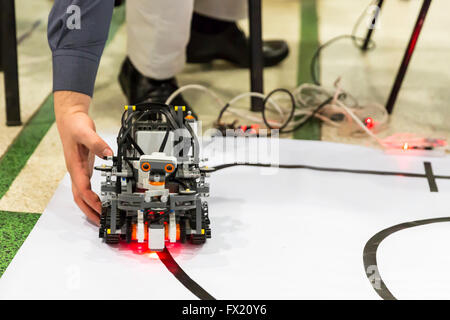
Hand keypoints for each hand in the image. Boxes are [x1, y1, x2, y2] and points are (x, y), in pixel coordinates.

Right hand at [54, 91, 112, 224]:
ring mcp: (78, 171)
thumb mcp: (86, 132)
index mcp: (75, 166)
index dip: (92, 202)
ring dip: (88, 207)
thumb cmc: (75, 125)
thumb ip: (98, 143)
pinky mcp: (83, 168)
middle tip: (100, 223)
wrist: (69, 118)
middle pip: (79, 198)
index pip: (83, 190)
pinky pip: (85, 187)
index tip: (101, 210)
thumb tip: (108, 154)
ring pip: (81, 194)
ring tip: (99, 217)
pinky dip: (90, 197)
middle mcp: (76, 171)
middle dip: (89, 212)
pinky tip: (98, 201)